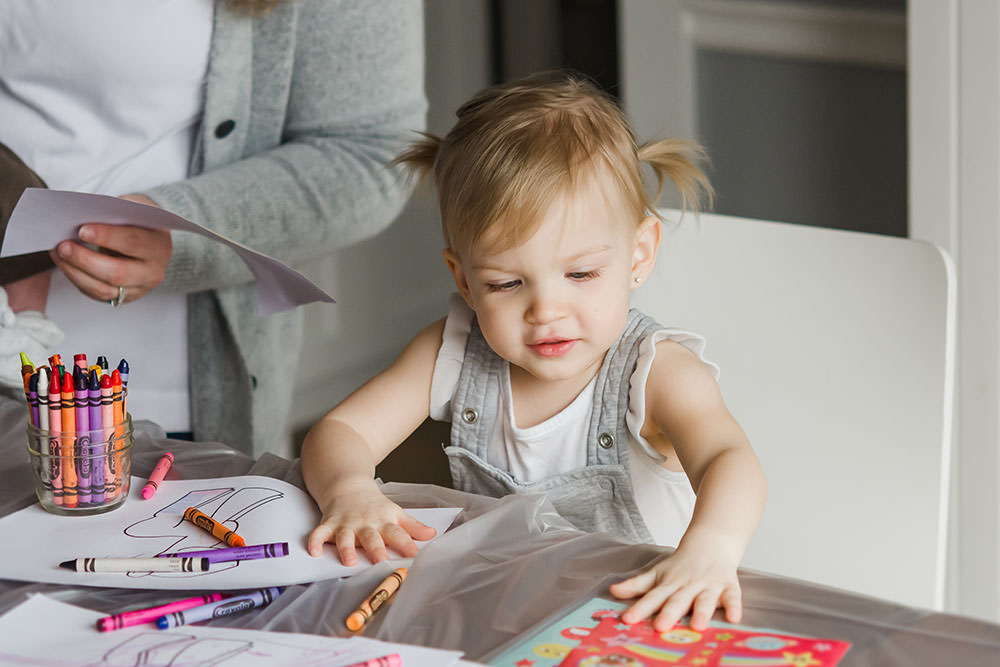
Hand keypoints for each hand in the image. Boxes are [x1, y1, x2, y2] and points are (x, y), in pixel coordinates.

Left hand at [49, 194, 171, 304]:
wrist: (148, 240)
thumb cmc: (137, 221)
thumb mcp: (132, 209)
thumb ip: (113, 213)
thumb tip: (81, 216)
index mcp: (159, 246)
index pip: (133, 242)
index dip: (107, 237)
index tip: (82, 230)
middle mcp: (153, 271)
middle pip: (118, 273)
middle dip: (86, 259)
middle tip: (63, 245)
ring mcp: (138, 288)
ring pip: (103, 288)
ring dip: (75, 271)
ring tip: (58, 252)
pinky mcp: (122, 297)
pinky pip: (95, 293)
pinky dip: (76, 277)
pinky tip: (64, 262)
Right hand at [306, 478, 435, 565]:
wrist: (348, 486)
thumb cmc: (374, 505)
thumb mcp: (395, 513)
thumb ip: (413, 526)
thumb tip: (432, 535)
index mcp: (384, 522)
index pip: (398, 534)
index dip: (406, 544)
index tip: (415, 554)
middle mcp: (365, 524)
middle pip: (372, 537)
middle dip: (376, 549)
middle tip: (381, 561)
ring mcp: (346, 524)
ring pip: (346, 538)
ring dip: (346, 549)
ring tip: (349, 561)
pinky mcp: (329, 524)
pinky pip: (320, 533)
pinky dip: (315, 541)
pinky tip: (314, 552)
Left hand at [608, 542, 741, 631]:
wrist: (710, 542)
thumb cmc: (681, 564)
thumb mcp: (657, 572)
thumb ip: (636, 584)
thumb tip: (612, 591)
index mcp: (669, 584)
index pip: (652, 597)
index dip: (640, 608)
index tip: (627, 619)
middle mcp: (688, 585)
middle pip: (677, 600)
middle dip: (669, 613)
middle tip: (660, 627)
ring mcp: (709, 585)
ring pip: (705, 600)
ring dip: (701, 612)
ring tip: (697, 626)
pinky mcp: (729, 586)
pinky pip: (733, 597)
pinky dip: (734, 606)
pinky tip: (734, 618)